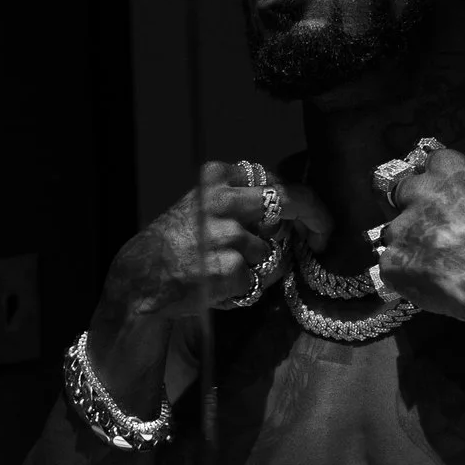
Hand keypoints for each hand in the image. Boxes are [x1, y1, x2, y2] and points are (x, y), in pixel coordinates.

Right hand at [106, 162, 337, 318]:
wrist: (141, 279)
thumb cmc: (177, 245)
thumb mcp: (205, 208)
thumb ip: (244, 204)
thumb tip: (295, 217)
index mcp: (217, 177)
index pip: (276, 180)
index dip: (303, 202)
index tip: (313, 222)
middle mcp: (223, 199)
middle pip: (290, 200)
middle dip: (316, 219)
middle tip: (323, 239)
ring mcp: (226, 233)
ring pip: (274, 250)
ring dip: (263, 267)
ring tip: (229, 271)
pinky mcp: (229, 266)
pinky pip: (260, 278)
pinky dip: (248, 287)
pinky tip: (221, 286)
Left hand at [371, 146, 464, 323]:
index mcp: (451, 174)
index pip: (434, 161)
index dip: (439, 179)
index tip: (444, 192)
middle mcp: (420, 194)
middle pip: (405, 190)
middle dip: (415, 205)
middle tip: (433, 227)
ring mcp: (401, 227)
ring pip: (395, 229)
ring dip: (409, 241)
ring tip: (433, 261)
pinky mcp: (391, 258)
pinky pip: (391, 262)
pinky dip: (404, 271)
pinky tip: (426, 280)